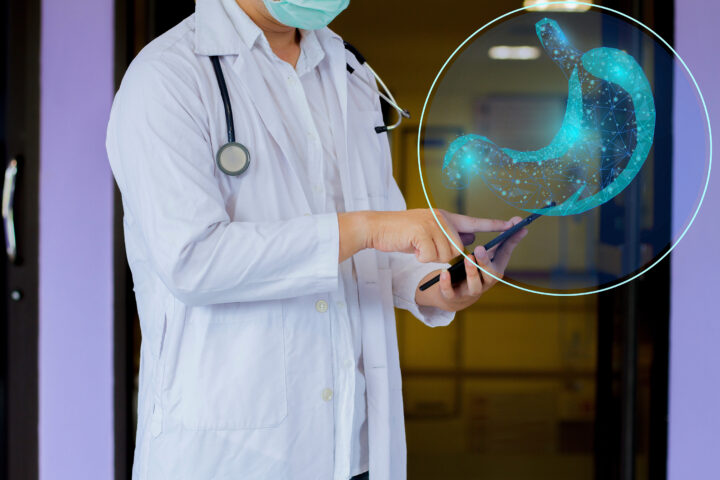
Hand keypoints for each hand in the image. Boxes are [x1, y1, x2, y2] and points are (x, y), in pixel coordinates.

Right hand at [337, 209, 512, 263]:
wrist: (377, 227)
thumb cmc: (401, 232)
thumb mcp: (427, 230)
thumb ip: (447, 233)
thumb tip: (467, 239)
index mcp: (446, 216)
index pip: (475, 221)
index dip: (496, 225)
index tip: (516, 224)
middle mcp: (442, 217)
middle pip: (457, 248)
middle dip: (440, 255)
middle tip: (422, 247)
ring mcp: (433, 224)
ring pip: (445, 255)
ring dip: (429, 257)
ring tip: (416, 246)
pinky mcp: (423, 233)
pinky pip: (432, 257)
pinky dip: (420, 257)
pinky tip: (411, 248)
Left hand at [415, 216, 527, 311]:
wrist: (455, 296)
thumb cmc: (474, 271)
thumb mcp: (484, 256)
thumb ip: (495, 241)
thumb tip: (512, 222)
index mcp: (494, 269)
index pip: (505, 254)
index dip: (513, 240)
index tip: (520, 227)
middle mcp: (485, 282)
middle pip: (490, 273)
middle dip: (486, 261)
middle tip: (480, 248)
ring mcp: (470, 290)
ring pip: (474, 285)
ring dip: (471, 272)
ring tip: (467, 258)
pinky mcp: (453, 296)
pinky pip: (450, 292)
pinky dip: (447, 283)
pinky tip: (444, 272)